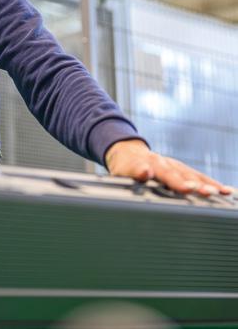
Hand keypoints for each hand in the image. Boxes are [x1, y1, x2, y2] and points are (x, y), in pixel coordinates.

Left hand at [105, 139, 232, 196]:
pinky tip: (225, 191)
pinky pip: (198, 176)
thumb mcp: (120, 170)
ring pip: (189, 174)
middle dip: (184, 181)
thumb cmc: (125, 166)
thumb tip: (143, 172)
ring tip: (217, 192)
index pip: (142, 168)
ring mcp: (172, 165)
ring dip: (203, 183)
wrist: (129, 152)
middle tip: (197, 190)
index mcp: (140, 162)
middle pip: (172, 172)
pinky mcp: (182, 169)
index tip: (152, 175)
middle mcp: (159, 161)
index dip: (147, 172)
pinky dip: (211, 183)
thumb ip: (131, 172)